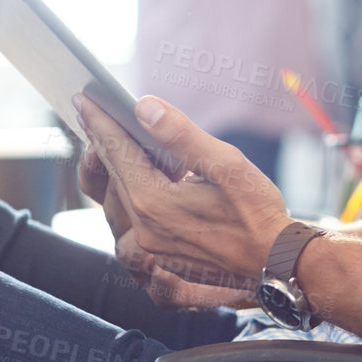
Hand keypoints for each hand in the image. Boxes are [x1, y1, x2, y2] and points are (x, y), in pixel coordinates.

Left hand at [74, 93, 291, 297]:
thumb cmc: (259, 212)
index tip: (84, 99)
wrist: (277, 262)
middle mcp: (144, 226)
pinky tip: (134, 185)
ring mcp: (152, 245)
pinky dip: (129, 199)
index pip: (117, 151)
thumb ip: (182, 135)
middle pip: (112, 177)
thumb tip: (144, 107)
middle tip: (89, 116)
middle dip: (100, 143)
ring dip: (112, 174)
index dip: (100, 122)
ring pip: (118, 202)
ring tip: (107, 148)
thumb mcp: (227, 164)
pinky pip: (133, 224)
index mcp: (154, 201)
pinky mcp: (162, 256)